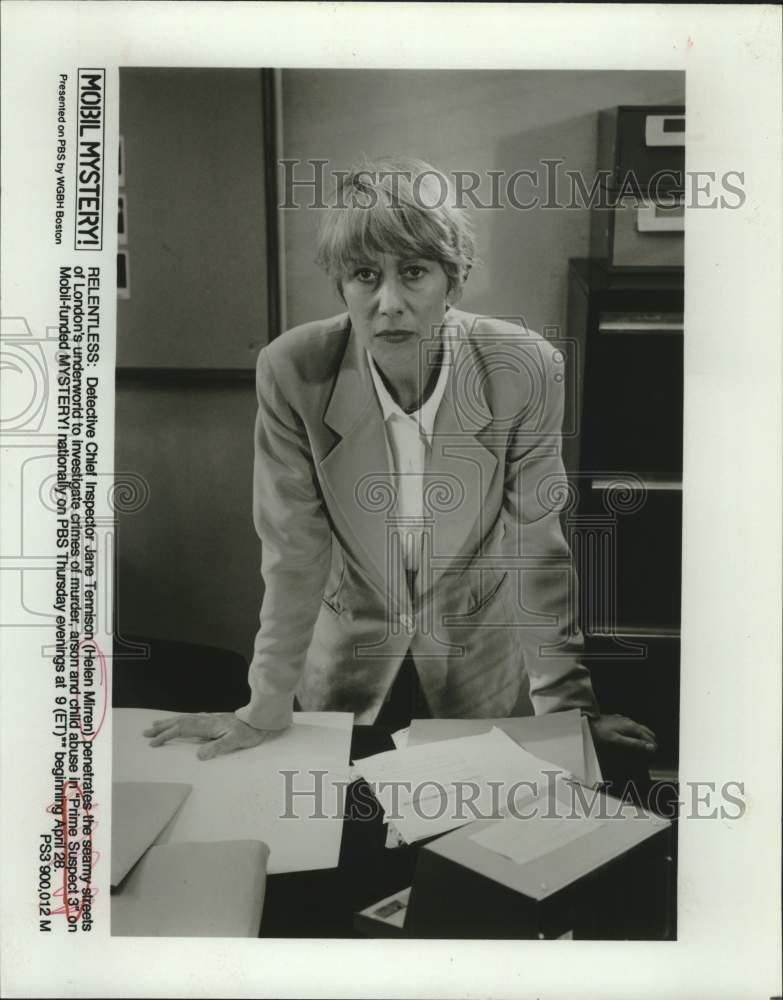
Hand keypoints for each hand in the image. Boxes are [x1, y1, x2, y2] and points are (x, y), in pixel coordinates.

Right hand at [143, 712, 269, 760]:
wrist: (261, 720)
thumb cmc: (249, 732)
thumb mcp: (235, 741)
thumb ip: (217, 747)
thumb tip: (199, 755)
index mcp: (207, 725)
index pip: (182, 729)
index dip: (167, 735)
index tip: (153, 742)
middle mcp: (206, 720)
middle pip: (179, 722)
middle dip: (162, 728)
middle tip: (146, 732)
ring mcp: (209, 719)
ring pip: (184, 719)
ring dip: (169, 723)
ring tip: (156, 725)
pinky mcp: (214, 721)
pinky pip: (191, 720)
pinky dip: (180, 721)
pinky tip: (179, 722)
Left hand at [588, 714, 656, 753]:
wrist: (588, 722)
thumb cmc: (601, 732)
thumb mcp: (618, 740)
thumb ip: (634, 743)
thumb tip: (649, 746)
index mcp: (630, 725)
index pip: (646, 734)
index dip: (651, 742)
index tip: (655, 749)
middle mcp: (628, 720)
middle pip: (643, 729)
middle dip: (650, 737)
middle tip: (653, 746)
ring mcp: (622, 719)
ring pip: (637, 727)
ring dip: (643, 734)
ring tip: (646, 741)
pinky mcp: (617, 720)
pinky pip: (631, 726)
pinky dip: (636, 731)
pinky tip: (633, 735)